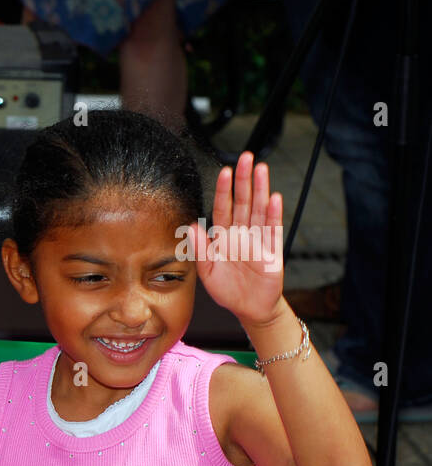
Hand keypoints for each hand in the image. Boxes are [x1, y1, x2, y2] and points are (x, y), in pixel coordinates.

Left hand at [187, 151, 285, 326]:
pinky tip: (274, 198)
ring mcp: (258, 239)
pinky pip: (273, 229)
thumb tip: (190, 226)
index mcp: (224, 236)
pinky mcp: (272, 250)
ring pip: (259, 209)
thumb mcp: (207, 271)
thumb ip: (199, 249)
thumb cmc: (227, 289)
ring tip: (262, 169)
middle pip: (243, 202)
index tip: (224, 172)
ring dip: (261, 189)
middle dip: (244, 180)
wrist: (248, 308)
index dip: (224, 190)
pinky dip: (273, 214)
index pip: (223, 208)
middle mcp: (242, 233)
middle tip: (246, 157)